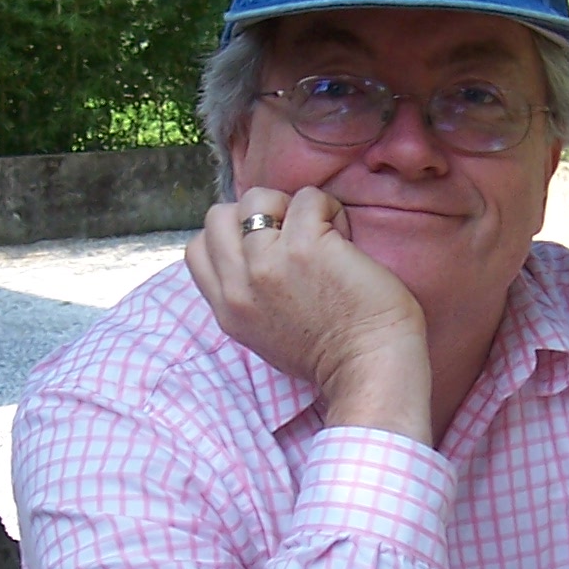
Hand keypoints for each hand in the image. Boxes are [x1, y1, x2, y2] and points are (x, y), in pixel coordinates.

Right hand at [186, 185, 433, 442]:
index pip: (199, 250)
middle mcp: (239, 286)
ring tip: (321, 235)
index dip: (232, 236)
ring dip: (292, 207)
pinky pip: (309, 198)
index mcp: (228, 310)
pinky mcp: (304, 246)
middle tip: (293, 236)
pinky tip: (345, 241)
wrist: (370, 370)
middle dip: (256, 215)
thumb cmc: (334, 355)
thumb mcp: (265, 335)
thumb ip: (250, 297)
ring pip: (257, 198)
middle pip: (219, 216)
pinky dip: (329, 210)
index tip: (268, 247)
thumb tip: (255, 256)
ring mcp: (267, 263)